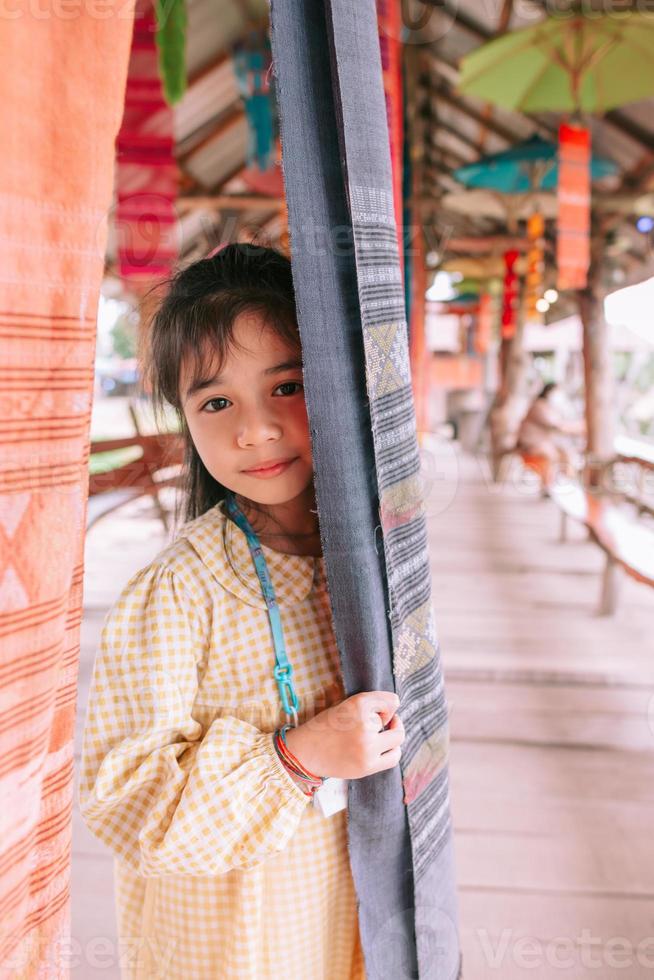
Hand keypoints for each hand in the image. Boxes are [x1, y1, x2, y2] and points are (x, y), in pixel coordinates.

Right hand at [284, 691, 404, 779]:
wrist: (306, 751)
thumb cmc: (326, 726)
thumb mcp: (346, 705)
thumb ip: (373, 702)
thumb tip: (396, 706)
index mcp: (359, 705)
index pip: (391, 701)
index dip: (387, 705)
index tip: (378, 709)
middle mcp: (365, 725)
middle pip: (396, 721)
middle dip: (393, 721)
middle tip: (385, 722)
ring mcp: (367, 748)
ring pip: (397, 740)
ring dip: (395, 736)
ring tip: (385, 735)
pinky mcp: (367, 767)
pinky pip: (392, 758)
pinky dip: (393, 752)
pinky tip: (383, 749)